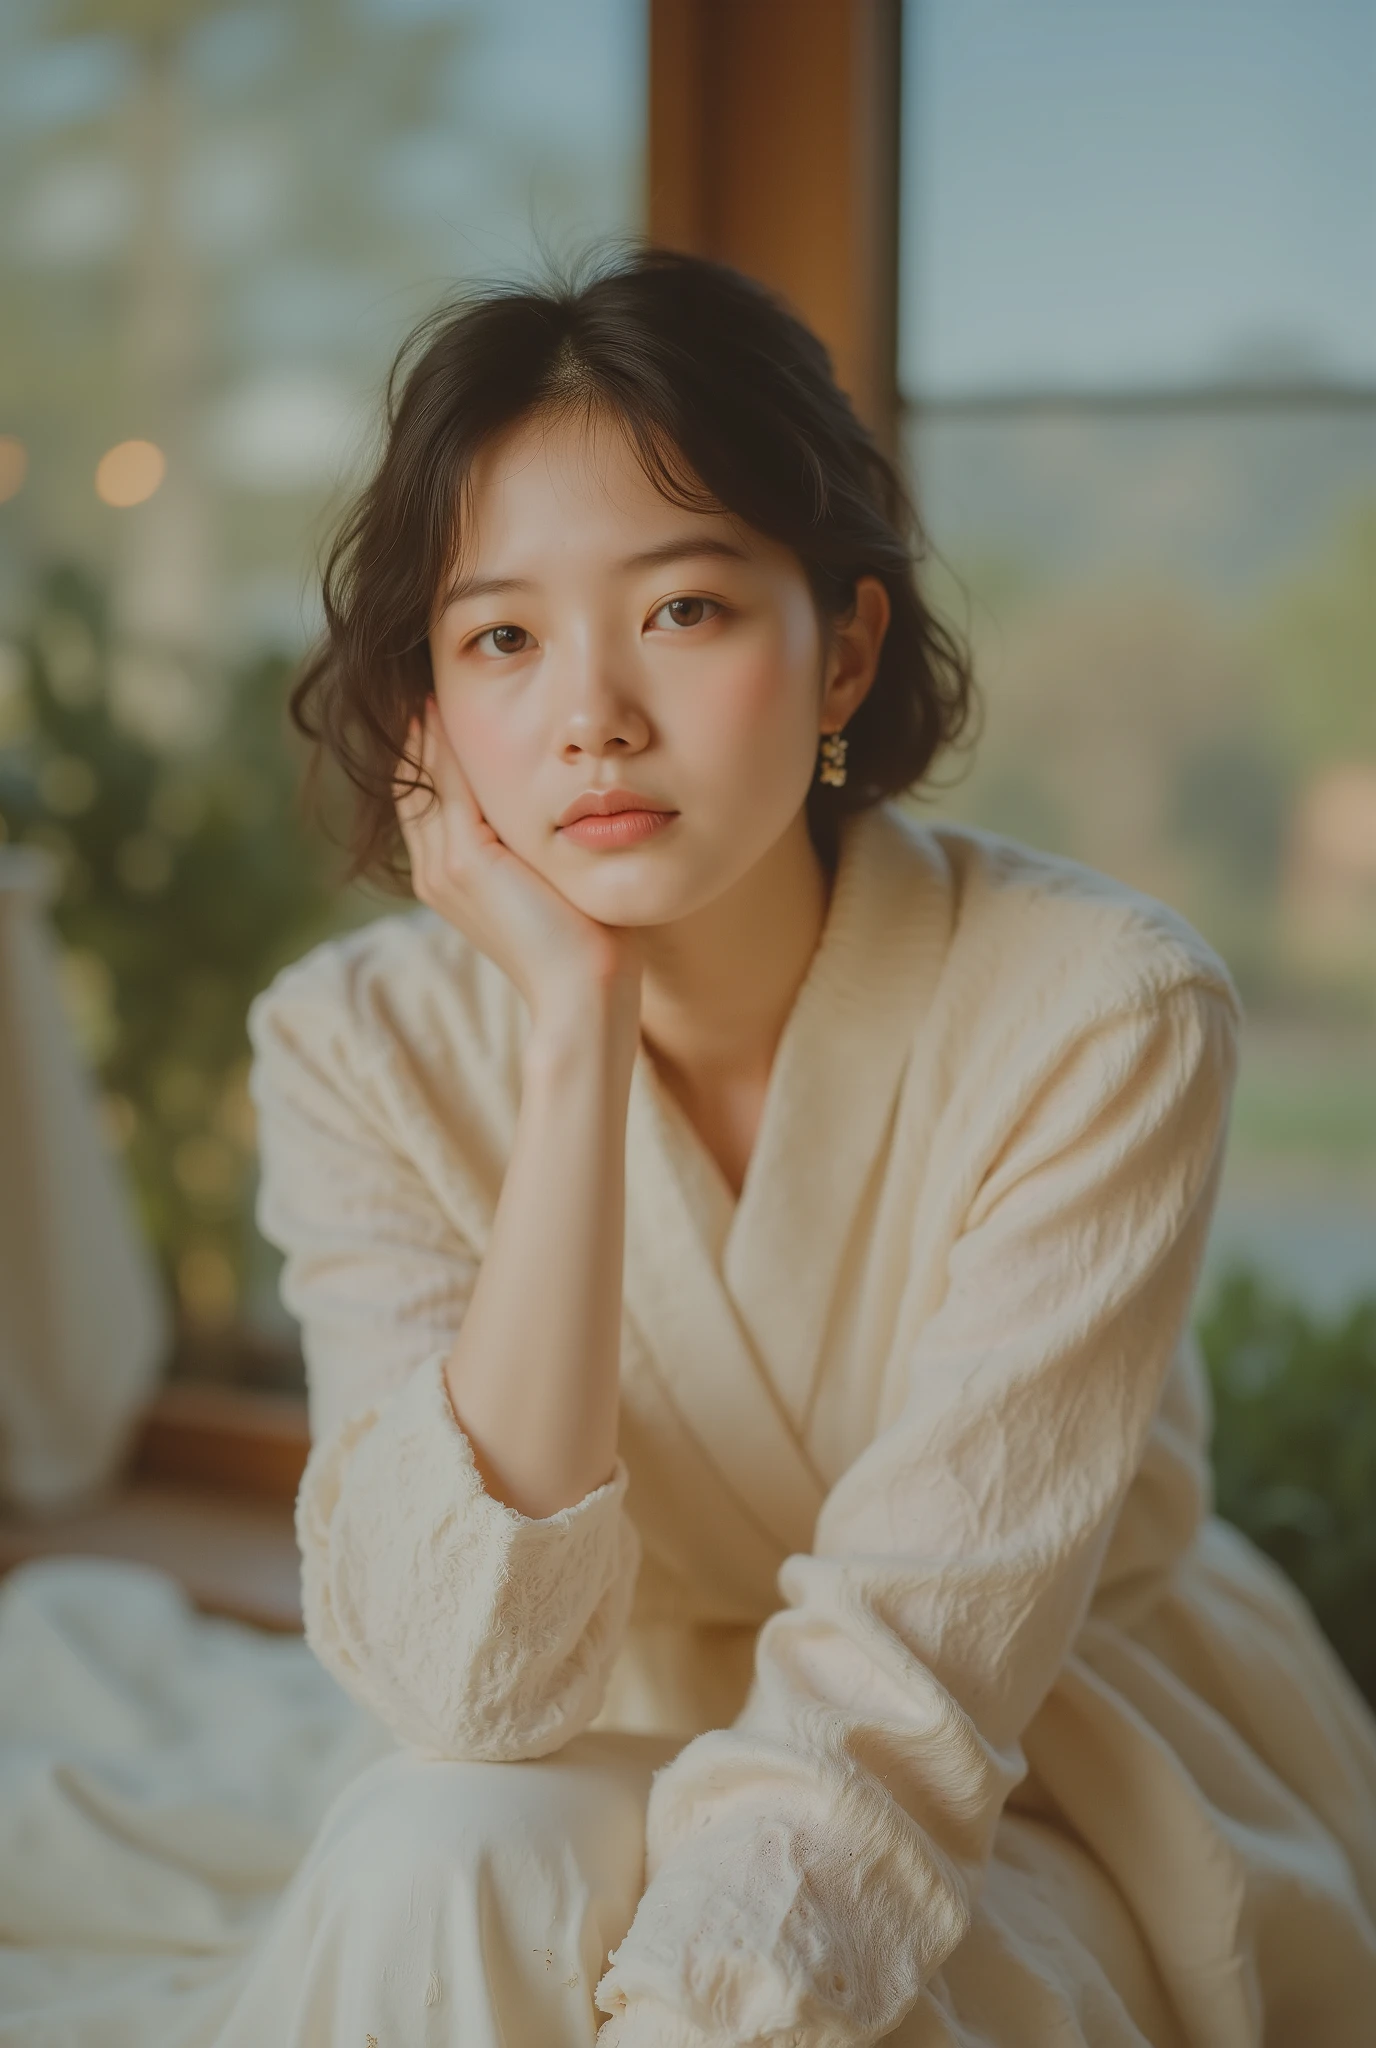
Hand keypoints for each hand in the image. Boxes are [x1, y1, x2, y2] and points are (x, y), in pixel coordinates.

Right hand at [393, 697, 641, 1026]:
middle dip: (417, 730)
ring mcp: (446, 867)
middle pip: (413, 782)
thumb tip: (564, 811)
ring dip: (424, 727)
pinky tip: (444, 704)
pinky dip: (444, 745)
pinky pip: (447, 786)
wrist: (583, 995)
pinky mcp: (467, 862)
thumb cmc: (587, 945)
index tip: (437, 700)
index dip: (429, 750)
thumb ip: (539, 848)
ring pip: (424, 778)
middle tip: (421, 673)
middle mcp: (436, 871)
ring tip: (426, 676)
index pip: (428, 798)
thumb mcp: (553, 883)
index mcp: (452, 878)